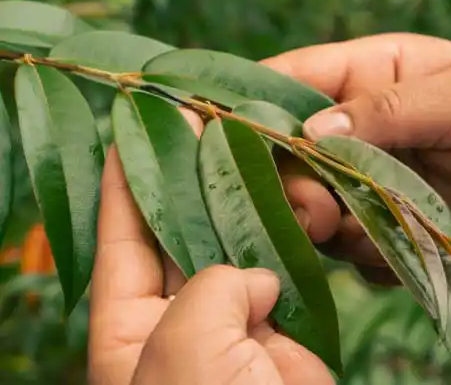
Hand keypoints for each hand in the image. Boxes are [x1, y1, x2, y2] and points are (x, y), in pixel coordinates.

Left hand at [87, 116, 333, 384]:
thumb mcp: (183, 355)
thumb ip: (209, 291)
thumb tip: (256, 277)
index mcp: (128, 333)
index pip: (121, 241)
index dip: (129, 181)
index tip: (139, 125)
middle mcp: (177, 323)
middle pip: (181, 233)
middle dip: (195, 179)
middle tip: (213, 120)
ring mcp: (232, 328)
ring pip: (240, 247)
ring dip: (253, 203)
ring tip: (266, 153)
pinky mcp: (282, 334)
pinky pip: (285, 271)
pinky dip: (295, 238)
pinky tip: (302, 201)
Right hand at [263, 33, 450, 305]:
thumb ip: (391, 110)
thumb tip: (313, 129)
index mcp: (372, 72)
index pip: (288, 77)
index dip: (244, 101)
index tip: (204, 129)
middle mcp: (356, 124)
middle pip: (283, 149)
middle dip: (286, 179)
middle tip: (315, 207)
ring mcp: (364, 178)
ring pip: (305, 202)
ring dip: (321, 222)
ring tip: (359, 227)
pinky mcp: (379, 225)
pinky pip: (342, 244)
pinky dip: (359, 252)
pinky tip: (401, 244)